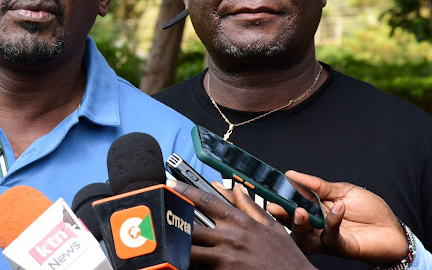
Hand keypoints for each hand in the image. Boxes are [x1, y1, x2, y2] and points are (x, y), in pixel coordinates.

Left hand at [167, 179, 314, 268]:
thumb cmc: (286, 258)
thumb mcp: (272, 227)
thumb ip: (251, 207)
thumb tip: (236, 188)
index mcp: (242, 222)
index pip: (208, 201)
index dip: (187, 191)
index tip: (172, 185)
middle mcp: (231, 237)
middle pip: (192, 226)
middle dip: (175, 221)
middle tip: (159, 216)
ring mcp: (226, 257)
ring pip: (190, 250)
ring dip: (177, 246)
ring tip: (162, 242)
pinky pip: (201, 268)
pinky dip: (190, 265)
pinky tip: (178, 262)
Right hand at [267, 170, 407, 265]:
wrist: (392, 229)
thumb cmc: (369, 210)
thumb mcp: (342, 190)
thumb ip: (317, 185)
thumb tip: (291, 174)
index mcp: (312, 210)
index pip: (289, 204)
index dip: (276, 198)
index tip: (264, 189)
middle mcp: (314, 226)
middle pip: (290, 222)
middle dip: (280, 215)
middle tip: (275, 206)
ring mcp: (324, 238)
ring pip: (303, 235)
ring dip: (298, 223)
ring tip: (300, 210)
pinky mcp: (339, 246)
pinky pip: (330, 236)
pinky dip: (332, 221)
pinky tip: (339, 207)